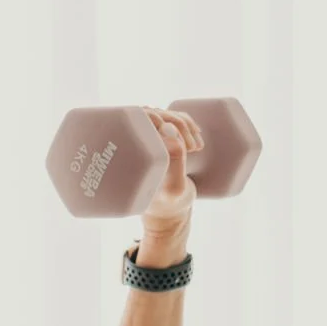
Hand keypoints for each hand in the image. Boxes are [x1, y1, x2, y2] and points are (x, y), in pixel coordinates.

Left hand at [137, 106, 202, 236]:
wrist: (169, 212)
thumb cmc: (168, 203)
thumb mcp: (174, 187)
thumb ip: (174, 161)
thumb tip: (167, 128)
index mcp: (128, 151)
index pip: (136, 118)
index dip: (160, 120)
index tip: (182, 145)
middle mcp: (135, 143)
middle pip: (153, 113)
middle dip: (178, 123)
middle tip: (193, 149)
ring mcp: (148, 140)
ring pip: (164, 114)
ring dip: (185, 123)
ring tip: (197, 148)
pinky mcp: (161, 140)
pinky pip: (171, 119)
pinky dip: (187, 121)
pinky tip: (198, 135)